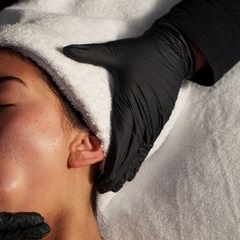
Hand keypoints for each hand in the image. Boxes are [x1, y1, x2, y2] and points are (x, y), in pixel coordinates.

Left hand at [62, 19, 195, 192]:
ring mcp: (152, 120)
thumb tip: (65, 50)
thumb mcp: (114, 51)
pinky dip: (139, 159)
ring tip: (115, 185)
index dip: (113, 162)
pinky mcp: (158, 120)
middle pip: (129, 152)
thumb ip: (89, 54)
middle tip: (105, 189)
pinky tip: (132, 170)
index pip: (119, 140)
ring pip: (139, 151)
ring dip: (128, 170)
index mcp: (128, 104)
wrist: (173, 53)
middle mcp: (141, 117)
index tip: (104, 177)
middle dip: (117, 173)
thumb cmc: (141, 53)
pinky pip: (148, 144)